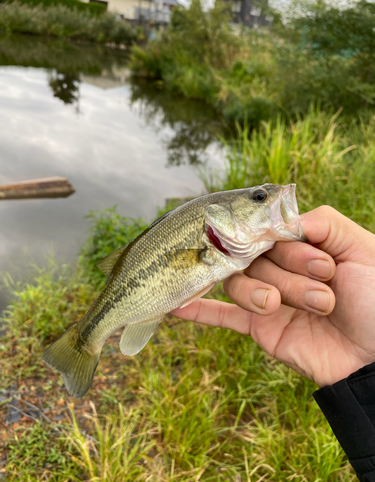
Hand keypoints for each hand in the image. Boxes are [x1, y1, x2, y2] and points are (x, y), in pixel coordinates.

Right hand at [171, 206, 374, 386]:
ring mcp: (267, 297)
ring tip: (304, 310)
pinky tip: (175, 304)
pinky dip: (198, 309)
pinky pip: (222, 315)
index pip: (272, 230)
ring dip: (268, 294)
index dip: (291, 246)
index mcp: (303, 245)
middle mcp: (281, 267)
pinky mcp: (259, 327)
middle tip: (325, 295)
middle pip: (254, 255)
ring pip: (240, 281)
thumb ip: (321, 221)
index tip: (323, 267)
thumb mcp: (362, 249)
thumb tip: (278, 219)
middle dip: (290, 274)